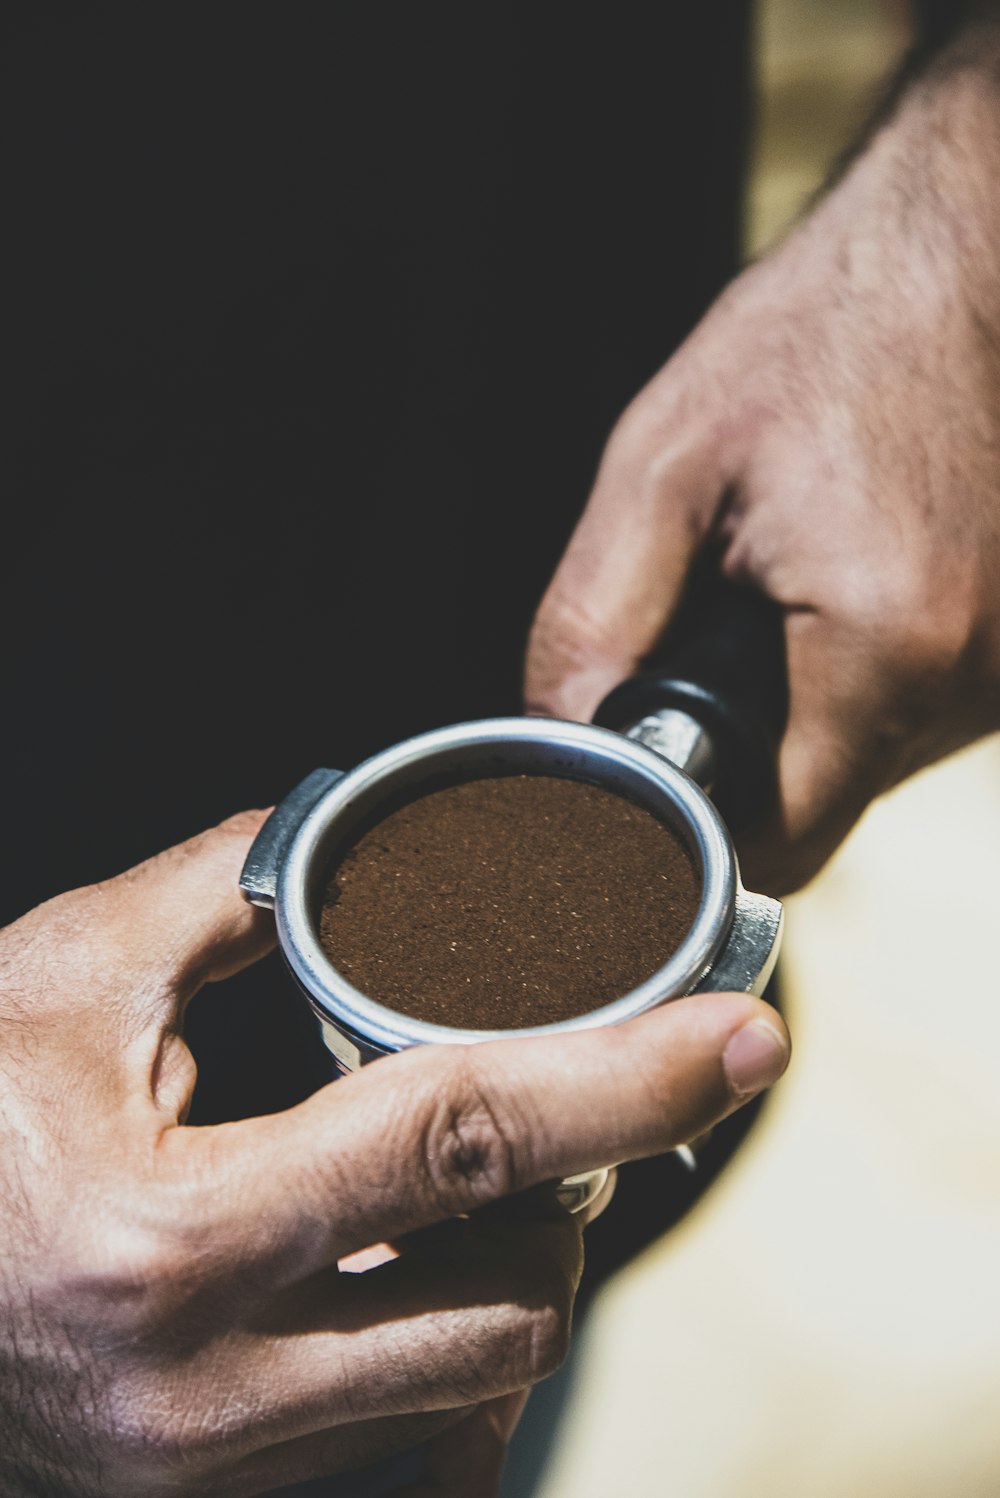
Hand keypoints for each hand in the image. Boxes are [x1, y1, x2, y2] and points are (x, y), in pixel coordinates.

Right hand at [0, 812, 788, 1496]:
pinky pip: (402, 1438)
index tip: (735, 1039)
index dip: (621, 1077)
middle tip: (564, 1102)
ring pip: (471, 1383)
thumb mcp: (59, 982)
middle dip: (573, 1195)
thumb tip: (347, 843)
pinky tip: (407, 1268)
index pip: (459, 1143)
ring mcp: (208, 1471)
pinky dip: (442, 1346)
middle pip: (510, 1301)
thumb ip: (221, 891)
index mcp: (171, 1241)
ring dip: (513, 1269)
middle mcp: (204, 1390)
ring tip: (474, 1179)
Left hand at [526, 36, 999, 892]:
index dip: (703, 831)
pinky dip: (868, 679)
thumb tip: (561, 735)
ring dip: (813, 716)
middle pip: (829, 808)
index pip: (781, 841)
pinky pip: (925, 711)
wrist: (960, 252)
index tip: (656, 782)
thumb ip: (594, 619)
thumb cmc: (816, 336)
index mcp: (886, 640)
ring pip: (879, 763)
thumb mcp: (662, 464)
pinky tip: (843, 587)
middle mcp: (975, 674)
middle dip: (752, 761)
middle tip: (711, 648)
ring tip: (785, 594)